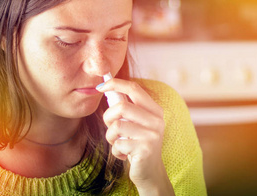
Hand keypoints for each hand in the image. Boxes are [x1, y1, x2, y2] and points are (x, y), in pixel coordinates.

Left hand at [99, 78, 174, 194]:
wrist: (150, 172)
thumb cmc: (137, 143)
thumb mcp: (136, 123)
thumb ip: (126, 107)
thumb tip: (105, 86)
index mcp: (155, 110)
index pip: (134, 88)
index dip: (115, 84)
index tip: (99, 86)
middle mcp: (156, 120)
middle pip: (122, 107)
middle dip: (108, 117)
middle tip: (110, 127)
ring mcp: (152, 135)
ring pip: (117, 126)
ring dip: (110, 136)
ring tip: (118, 143)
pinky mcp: (145, 149)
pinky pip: (118, 144)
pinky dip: (115, 150)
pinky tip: (124, 155)